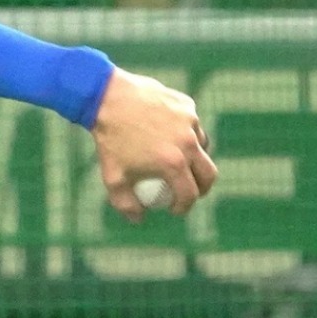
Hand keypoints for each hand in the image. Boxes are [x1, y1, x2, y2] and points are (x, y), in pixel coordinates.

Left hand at [90, 68, 217, 220]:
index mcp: (174, 163)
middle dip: (203, 188)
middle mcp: (188, 143)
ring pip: (202, 147)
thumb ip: (125, 203)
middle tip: (191, 191)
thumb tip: (138, 219)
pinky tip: (172, 137)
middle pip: (209, 174)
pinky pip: (192, 125)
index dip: (184, 207)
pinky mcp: (187, 105)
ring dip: (196, 159)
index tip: (175, 209)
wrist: (107, 98)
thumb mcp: (112, 176)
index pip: (189, 194)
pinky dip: (187, 134)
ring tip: (182, 163)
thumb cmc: (109, 139)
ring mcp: (190, 122)